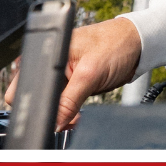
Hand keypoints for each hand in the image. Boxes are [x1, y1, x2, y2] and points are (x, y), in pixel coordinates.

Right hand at [5, 15, 141, 130]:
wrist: (138, 43)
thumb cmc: (116, 44)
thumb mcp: (91, 73)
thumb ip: (69, 100)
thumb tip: (55, 122)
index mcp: (47, 52)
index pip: (28, 85)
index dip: (37, 104)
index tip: (52, 117)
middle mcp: (50, 62)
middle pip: (37, 97)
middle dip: (51, 111)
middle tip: (67, 117)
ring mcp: (61, 74)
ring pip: (51, 104)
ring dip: (62, 114)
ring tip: (74, 116)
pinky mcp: (72, 83)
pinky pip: (64, 104)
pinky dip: (69, 112)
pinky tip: (76, 115)